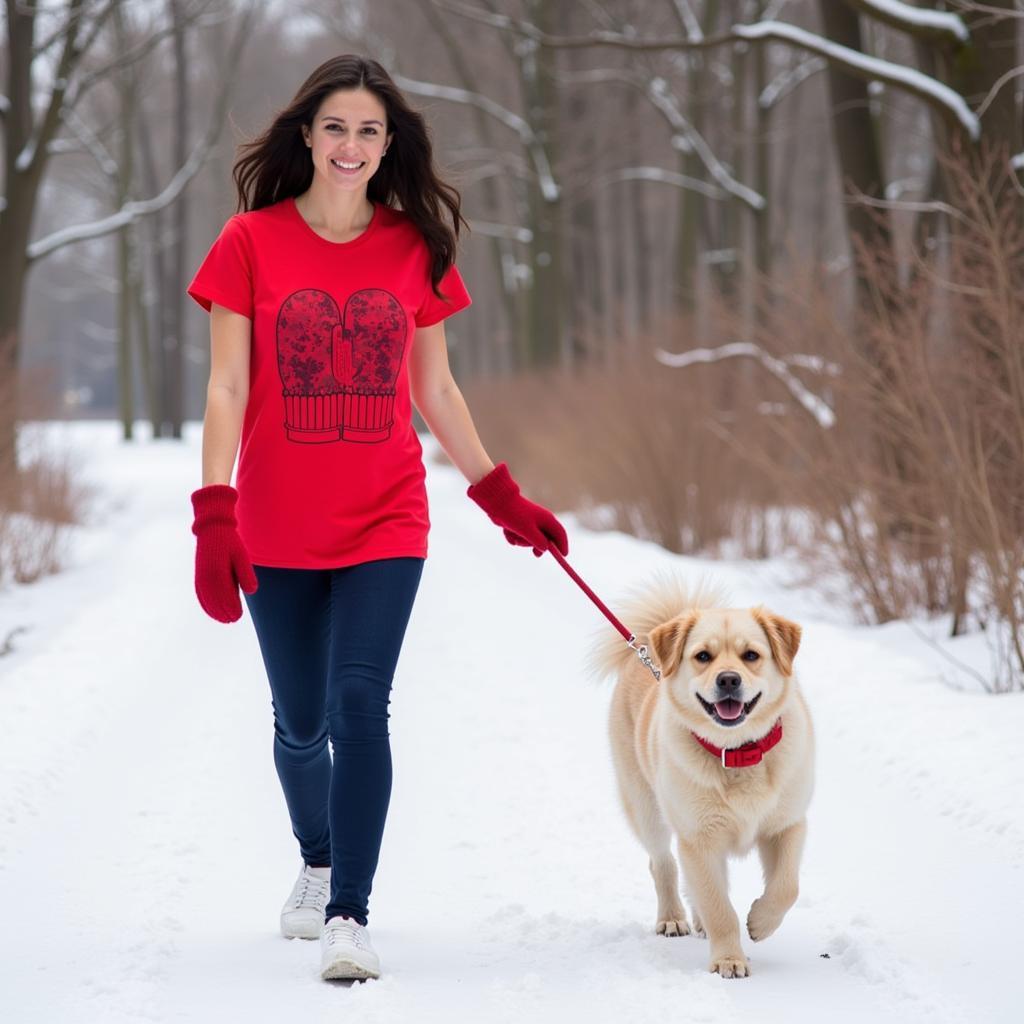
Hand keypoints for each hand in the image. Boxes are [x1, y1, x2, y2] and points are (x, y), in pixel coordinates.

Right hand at [190, 484, 257, 621]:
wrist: (213, 528)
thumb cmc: (230, 543)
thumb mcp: (242, 556)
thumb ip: (245, 573)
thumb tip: (251, 591)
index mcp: (216, 571)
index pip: (223, 596)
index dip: (230, 608)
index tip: (237, 616)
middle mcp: (205, 575)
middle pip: (213, 600)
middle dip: (223, 612)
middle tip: (234, 619)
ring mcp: (200, 575)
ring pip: (205, 598)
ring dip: (213, 610)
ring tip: (224, 619)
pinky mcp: (198, 574)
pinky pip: (200, 593)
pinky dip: (205, 603)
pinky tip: (212, 611)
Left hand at [466, 463, 568, 557]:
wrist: (496, 502)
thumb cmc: (514, 515)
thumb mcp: (527, 531)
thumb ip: (538, 541)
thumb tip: (545, 549)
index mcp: (546, 519)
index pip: (560, 533)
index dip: (563, 545)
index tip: (564, 556)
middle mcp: (539, 520)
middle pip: (545, 539)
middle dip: (537, 546)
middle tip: (535, 555)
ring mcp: (529, 522)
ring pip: (530, 540)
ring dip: (521, 541)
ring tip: (513, 535)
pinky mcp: (518, 525)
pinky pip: (519, 537)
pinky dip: (513, 537)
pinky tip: (507, 531)